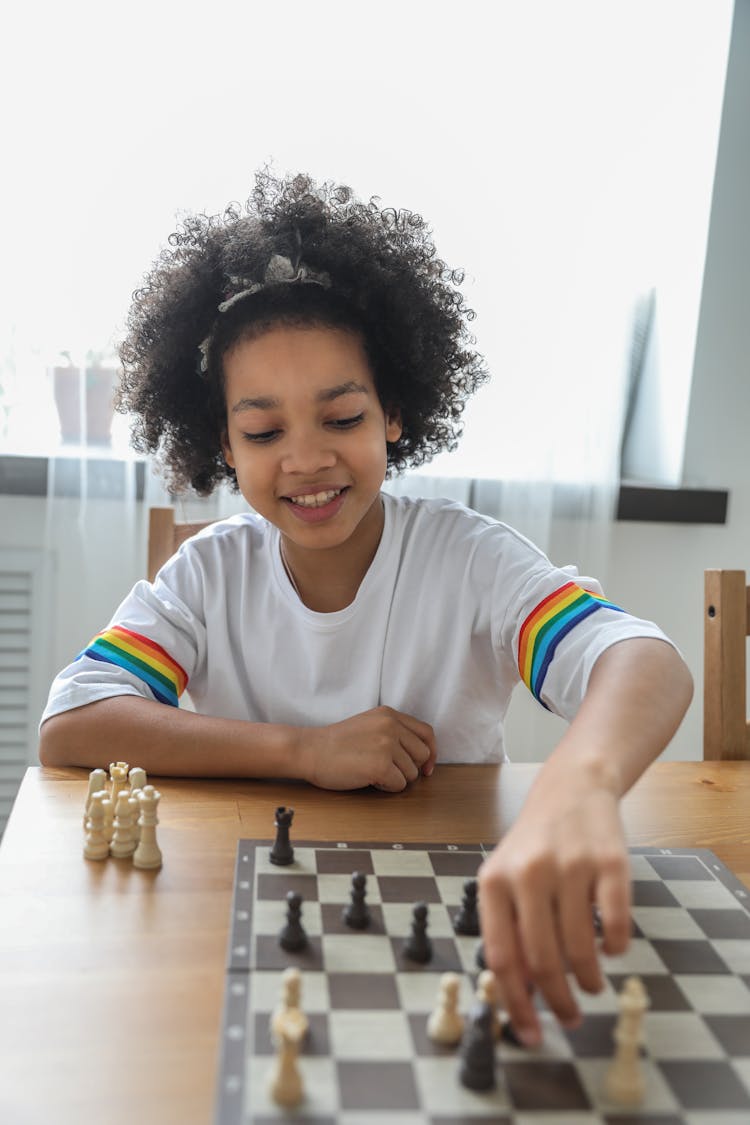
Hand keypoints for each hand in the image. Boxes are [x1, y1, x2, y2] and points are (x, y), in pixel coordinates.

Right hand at [300, 706, 435, 791]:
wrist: (310, 750)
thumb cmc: (335, 743)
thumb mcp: (369, 725)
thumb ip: (393, 732)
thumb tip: (422, 757)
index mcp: (389, 714)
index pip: (426, 733)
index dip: (430, 752)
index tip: (427, 766)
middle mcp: (391, 726)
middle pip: (422, 755)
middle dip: (409, 768)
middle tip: (388, 771)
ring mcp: (387, 745)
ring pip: (412, 774)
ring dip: (395, 779)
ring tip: (372, 772)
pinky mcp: (381, 765)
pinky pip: (399, 785)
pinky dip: (386, 788)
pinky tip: (368, 779)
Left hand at [477, 771, 630, 1045]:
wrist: (571, 788)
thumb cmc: (535, 844)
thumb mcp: (506, 878)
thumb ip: (508, 928)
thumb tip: (518, 995)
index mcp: (494, 881)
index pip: (502, 957)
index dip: (516, 1004)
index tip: (530, 1034)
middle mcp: (530, 872)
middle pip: (543, 960)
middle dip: (558, 1002)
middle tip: (569, 1018)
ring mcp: (572, 865)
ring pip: (581, 949)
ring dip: (589, 980)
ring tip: (592, 986)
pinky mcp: (611, 862)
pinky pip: (616, 925)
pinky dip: (616, 948)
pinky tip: (612, 950)